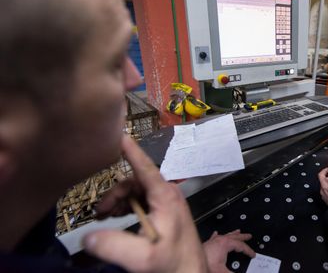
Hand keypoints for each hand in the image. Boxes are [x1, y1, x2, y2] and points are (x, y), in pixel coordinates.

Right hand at [83, 135, 206, 272]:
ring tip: (106, 217)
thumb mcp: (142, 258)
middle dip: (115, 193)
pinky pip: (141, 201)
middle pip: (134, 181)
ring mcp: (166, 203)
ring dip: (119, 202)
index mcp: (165, 196)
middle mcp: (167, 194)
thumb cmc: (173, 263)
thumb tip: (87, 236)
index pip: (144, 166)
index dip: (130, 150)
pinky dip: (127, 207)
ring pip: (136, 192)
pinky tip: (118, 220)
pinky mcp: (165, 213)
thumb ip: (114, 246)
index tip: (118, 134)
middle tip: (100, 213)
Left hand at [203, 229, 254, 272]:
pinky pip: (215, 237)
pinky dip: (218, 235)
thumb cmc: (206, 265)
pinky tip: (216, 233)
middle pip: (234, 237)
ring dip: (233, 234)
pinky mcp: (207, 244)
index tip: (253, 255)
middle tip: (249, 236)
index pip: (241, 245)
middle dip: (242, 236)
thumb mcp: (222, 271)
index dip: (248, 250)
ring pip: (226, 235)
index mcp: (225, 244)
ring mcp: (213, 241)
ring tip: (238, 231)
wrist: (190, 263)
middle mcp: (220, 240)